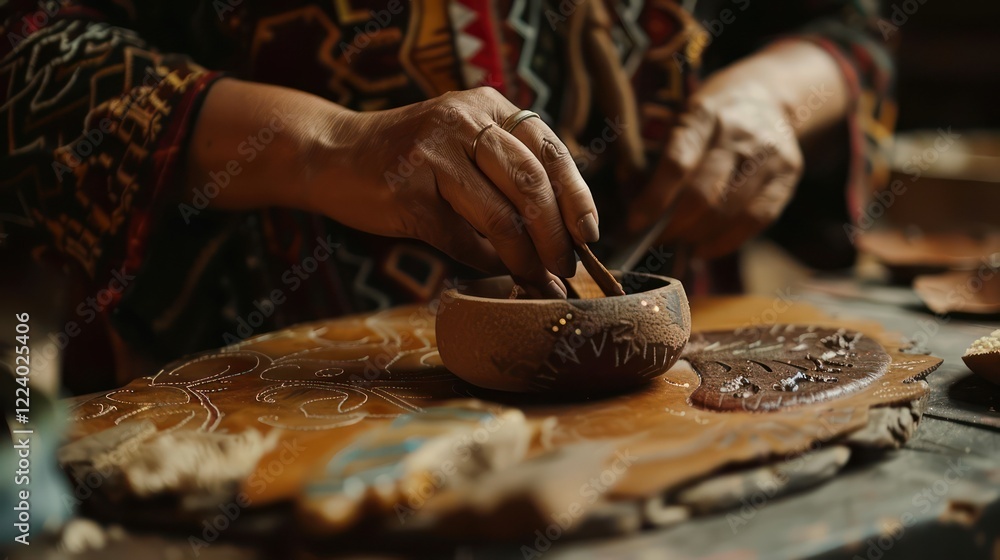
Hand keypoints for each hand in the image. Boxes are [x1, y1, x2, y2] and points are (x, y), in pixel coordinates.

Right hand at [312, 87, 599, 297]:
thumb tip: (565, 232)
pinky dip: (482, 262)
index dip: (578, 198)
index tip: (590, 235)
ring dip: (526, 258)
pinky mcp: (407, 193)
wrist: (333, 155)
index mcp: (488, 106)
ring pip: (501, 217)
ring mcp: (433, 155)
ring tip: (538, 280)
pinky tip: (491, 271)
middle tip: (565, 267)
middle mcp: (464, 121)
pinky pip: (460, 240)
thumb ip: (509, 172)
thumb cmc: (411, 159)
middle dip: (556, 236)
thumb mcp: (464, 142)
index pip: (551, 151)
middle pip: (532, 185)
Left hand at [627, 75, 803, 258]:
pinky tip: (704, 248)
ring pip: (728, 212)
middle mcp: (739, 133)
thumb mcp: (680, 121)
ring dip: (697, 237)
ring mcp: (767, 154)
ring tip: (678, 244)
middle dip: (673, 226)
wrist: (767, 96)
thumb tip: (637, 217)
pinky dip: (726, 242)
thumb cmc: (709, 119)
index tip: (634, 224)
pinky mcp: (788, 174)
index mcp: (703, 114)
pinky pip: (756, 219)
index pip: (676, 164)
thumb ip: (660, 163)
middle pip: (703, 195)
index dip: (654, 200)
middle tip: (656, 240)